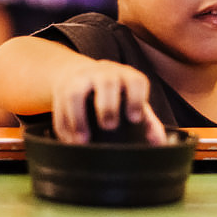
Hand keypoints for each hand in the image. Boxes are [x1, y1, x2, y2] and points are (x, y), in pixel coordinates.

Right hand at [50, 60, 166, 144]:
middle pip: (106, 83)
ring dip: (78, 118)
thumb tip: (158, 143)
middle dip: (107, 105)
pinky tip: (70, 141)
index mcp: (126, 76)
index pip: (135, 81)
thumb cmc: (115, 93)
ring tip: (83, 140)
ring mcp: (80, 79)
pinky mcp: (61, 89)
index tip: (134, 118)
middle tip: (109, 126)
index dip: (136, 98)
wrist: (81, 74)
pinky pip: (58, 107)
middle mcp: (103, 73)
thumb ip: (148, 121)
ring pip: (75, 93)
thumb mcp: (132, 100)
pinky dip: (63, 127)